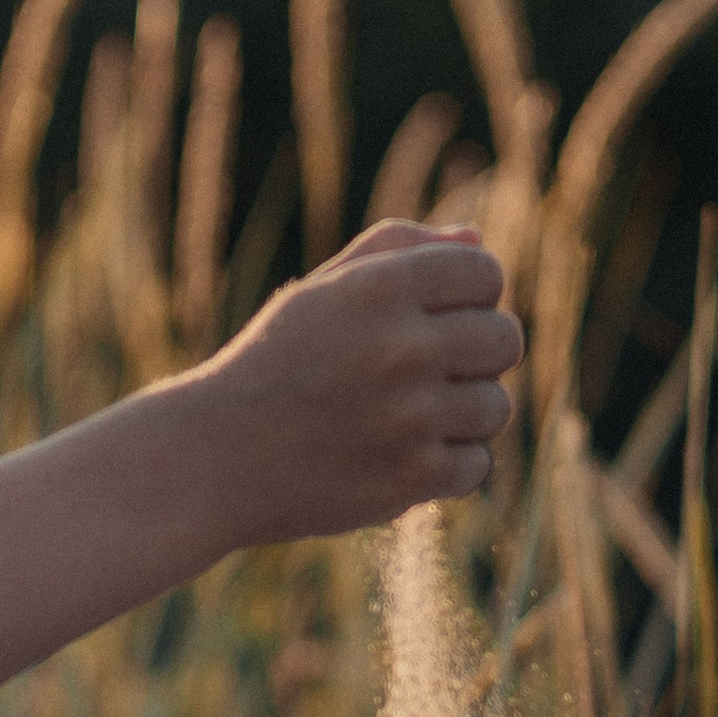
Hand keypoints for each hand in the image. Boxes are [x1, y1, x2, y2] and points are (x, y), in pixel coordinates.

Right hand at [178, 219, 521, 550]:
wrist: (213, 457)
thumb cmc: (272, 366)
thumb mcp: (320, 293)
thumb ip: (396, 252)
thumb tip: (476, 239)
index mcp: (380, 288)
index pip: (485, 273)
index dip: (469, 296)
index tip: (434, 319)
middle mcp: (402, 347)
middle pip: (505, 339)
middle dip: (475, 355)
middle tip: (426, 373)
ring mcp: (410, 417)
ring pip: (495, 407)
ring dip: (461, 415)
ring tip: (407, 418)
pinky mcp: (410, 477)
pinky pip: (476, 465)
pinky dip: (446, 467)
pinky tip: (400, 457)